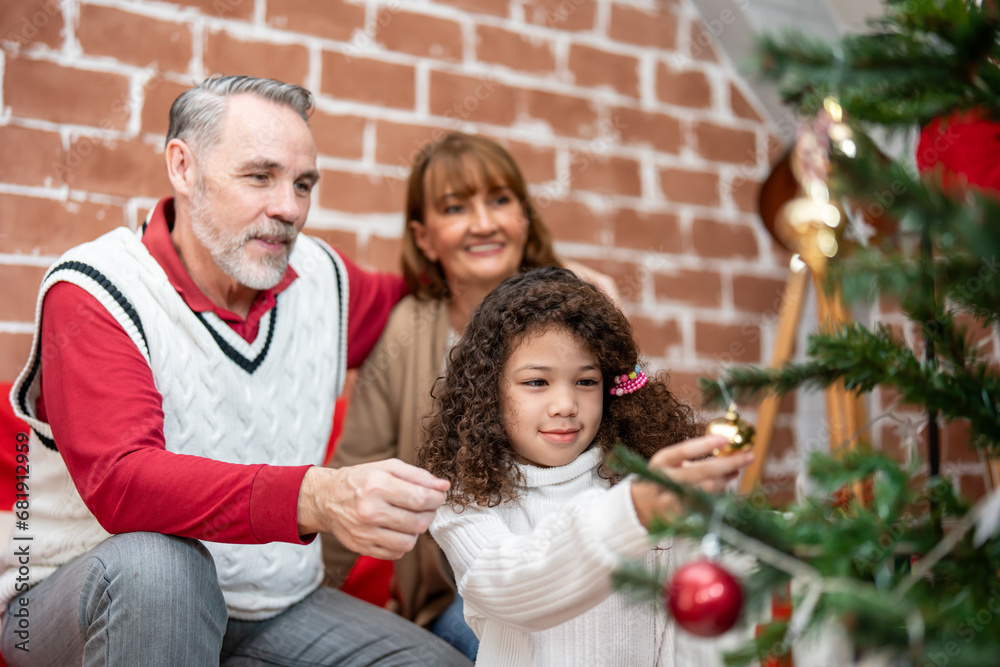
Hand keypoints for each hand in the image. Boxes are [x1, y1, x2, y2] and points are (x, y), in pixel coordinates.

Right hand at [297, 459, 449, 559]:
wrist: (326, 499)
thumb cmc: (361, 480)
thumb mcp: (388, 468)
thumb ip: (418, 476)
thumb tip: (444, 486)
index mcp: (377, 486)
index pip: (421, 499)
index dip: (437, 499)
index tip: (439, 496)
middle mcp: (370, 511)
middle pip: (418, 522)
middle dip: (429, 514)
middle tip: (425, 506)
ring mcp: (365, 533)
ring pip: (410, 542)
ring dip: (416, 530)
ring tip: (410, 518)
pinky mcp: (363, 548)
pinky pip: (396, 553)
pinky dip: (402, 542)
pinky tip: (396, 529)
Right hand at [631, 435, 753, 528]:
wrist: (638, 508)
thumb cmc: (661, 479)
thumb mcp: (669, 463)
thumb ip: (693, 457)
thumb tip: (727, 449)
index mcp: (661, 462)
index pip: (684, 450)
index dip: (705, 444)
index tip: (726, 439)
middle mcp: (665, 480)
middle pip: (701, 471)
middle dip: (729, 463)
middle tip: (749, 456)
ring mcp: (672, 500)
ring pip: (708, 490)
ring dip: (726, 480)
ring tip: (734, 472)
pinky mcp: (680, 517)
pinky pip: (707, 505)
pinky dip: (720, 496)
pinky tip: (724, 489)